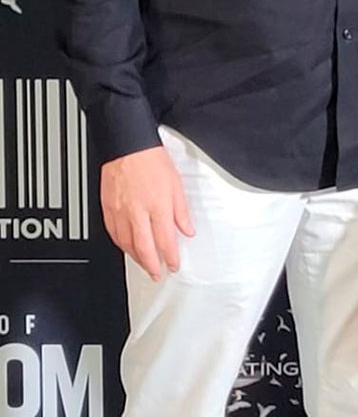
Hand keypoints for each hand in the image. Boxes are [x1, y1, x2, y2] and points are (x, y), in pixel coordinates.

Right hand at [100, 145, 194, 280]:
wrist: (127, 145)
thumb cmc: (151, 159)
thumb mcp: (175, 183)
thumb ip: (181, 210)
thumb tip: (188, 229)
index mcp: (158, 206)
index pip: (166, 241)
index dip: (171, 257)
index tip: (174, 264)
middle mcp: (138, 212)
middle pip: (145, 249)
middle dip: (152, 266)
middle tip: (157, 274)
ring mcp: (121, 212)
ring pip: (127, 245)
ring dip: (137, 258)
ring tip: (144, 264)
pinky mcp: (108, 209)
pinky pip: (114, 234)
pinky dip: (122, 245)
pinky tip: (127, 247)